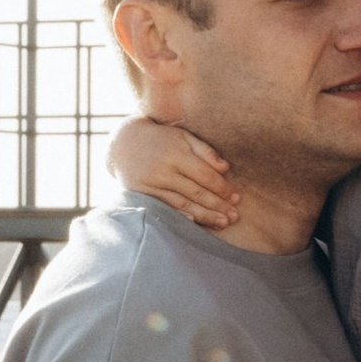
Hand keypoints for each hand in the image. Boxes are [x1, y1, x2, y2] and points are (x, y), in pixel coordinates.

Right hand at [109, 116, 239, 228]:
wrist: (124, 144)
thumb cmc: (161, 139)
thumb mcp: (183, 137)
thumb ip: (205, 151)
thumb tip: (225, 168)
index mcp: (175, 154)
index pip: (205, 175)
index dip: (222, 188)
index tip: (236, 197)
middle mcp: (163, 171)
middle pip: (196, 193)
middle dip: (218, 205)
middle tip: (235, 216)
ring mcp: (151, 185)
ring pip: (183, 205)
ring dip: (205, 216)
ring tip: (223, 223)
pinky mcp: (143, 196)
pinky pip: (167, 209)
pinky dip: (182, 218)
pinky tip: (197, 224)